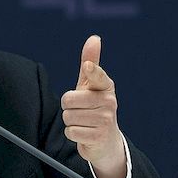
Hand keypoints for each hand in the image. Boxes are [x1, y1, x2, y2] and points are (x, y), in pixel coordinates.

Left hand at [60, 35, 126, 177]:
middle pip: (68, 100)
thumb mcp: (91, 85)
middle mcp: (109, 102)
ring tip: (83, 122)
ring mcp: (106, 120)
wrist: (106, 140)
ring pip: (68, 116)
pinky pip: (71, 132)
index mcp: (106, 86)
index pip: (97, 76)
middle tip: (80, 110)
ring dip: (70, 121)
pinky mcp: (99, 137)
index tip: (87, 67)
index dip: (91, 71)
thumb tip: (94, 38)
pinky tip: (84, 133)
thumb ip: (90, 62)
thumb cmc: (94, 106)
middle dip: (68, 107)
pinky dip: (73, 134)